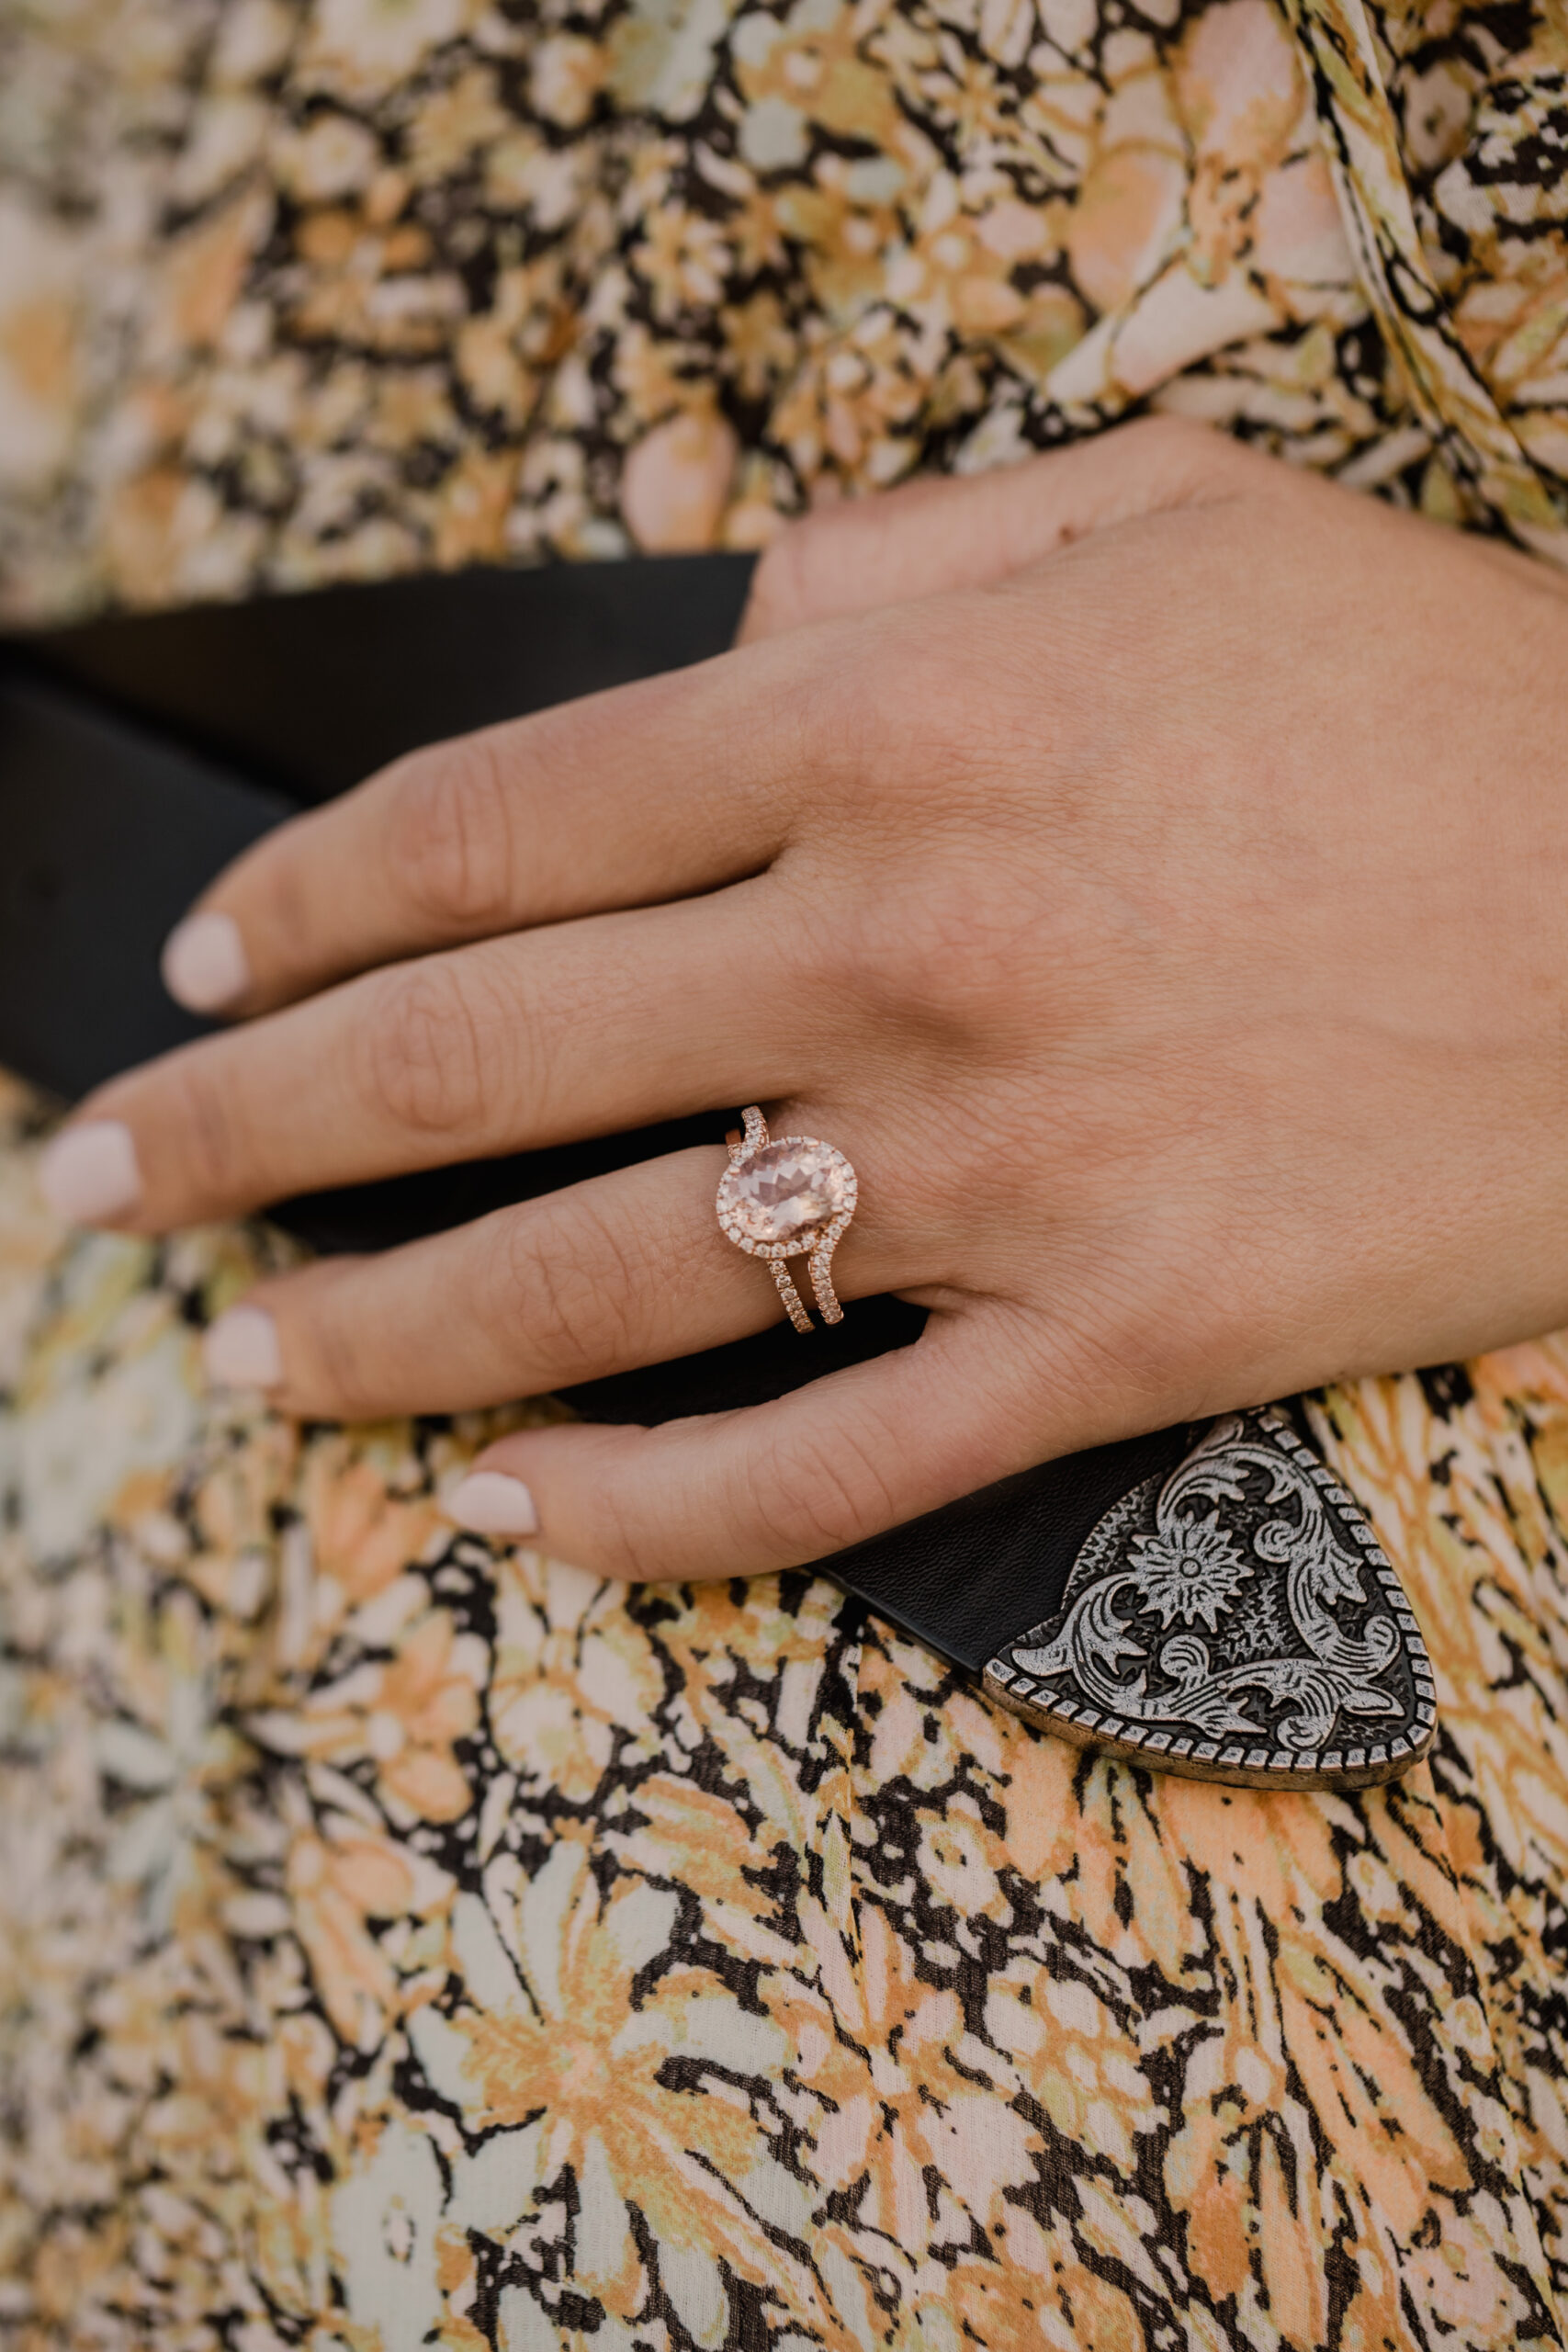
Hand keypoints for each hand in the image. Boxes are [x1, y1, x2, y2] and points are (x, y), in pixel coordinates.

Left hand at [39, 418, 1567, 1579]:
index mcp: (896, 720)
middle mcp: (896, 948)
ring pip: (597, 1284)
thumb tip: (720, 608)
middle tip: (108, 1187)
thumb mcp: (1182, 518)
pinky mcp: (1108, 1346)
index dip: (312, 906)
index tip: (210, 964)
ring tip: (256, 1367)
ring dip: (382, 1335)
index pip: (494, 824)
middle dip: (241, 1129)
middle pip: (470, 1059)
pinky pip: (819, 1468)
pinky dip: (642, 1513)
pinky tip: (514, 1519)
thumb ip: (913, 546)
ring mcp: (994, 1170)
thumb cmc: (1453, 702)